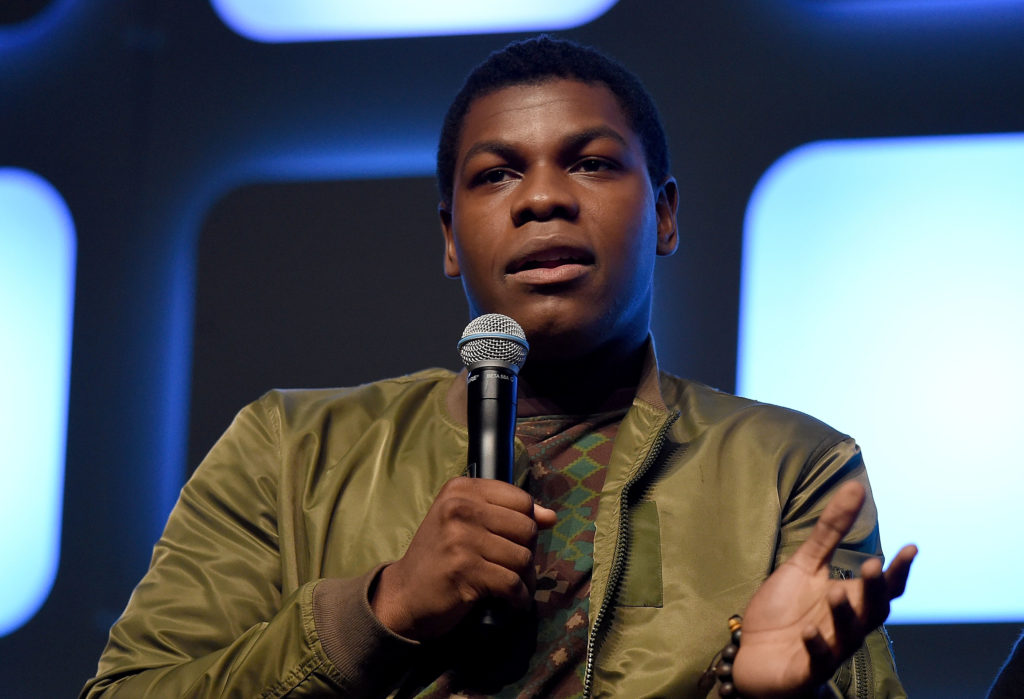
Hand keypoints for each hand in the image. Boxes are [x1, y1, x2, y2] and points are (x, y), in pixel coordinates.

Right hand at [370, 477, 556, 640]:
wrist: (405, 593)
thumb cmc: (440, 556)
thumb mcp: (468, 523)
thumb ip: (507, 515)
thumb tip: (551, 516)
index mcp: (461, 489)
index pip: (521, 500)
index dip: (526, 523)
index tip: (512, 541)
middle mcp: (460, 508)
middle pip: (527, 528)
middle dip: (526, 552)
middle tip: (510, 566)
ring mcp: (461, 538)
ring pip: (523, 558)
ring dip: (524, 578)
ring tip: (510, 584)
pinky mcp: (464, 570)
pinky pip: (512, 584)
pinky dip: (518, 598)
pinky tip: (511, 601)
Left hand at [732, 481, 916, 696]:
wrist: (752, 652)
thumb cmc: (784, 609)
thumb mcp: (805, 563)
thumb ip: (831, 530)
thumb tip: (856, 486)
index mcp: (850, 600)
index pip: (884, 586)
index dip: (899, 570)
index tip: (911, 547)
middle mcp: (847, 626)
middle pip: (873, 610)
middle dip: (874, 590)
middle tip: (873, 565)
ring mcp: (829, 649)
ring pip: (848, 635)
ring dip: (844, 615)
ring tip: (836, 593)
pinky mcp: (806, 669)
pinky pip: (816, 660)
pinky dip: (816, 646)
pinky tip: (809, 633)